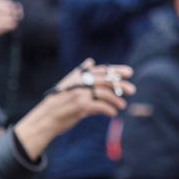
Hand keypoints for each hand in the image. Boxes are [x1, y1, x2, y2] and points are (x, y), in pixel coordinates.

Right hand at [13, 59, 134, 158]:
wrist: (46, 118)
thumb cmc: (58, 102)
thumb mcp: (68, 84)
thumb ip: (81, 73)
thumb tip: (91, 61)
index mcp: (78, 76)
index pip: (100, 70)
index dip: (115, 71)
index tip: (129, 72)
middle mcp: (79, 83)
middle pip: (105, 80)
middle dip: (120, 84)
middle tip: (132, 90)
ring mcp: (80, 94)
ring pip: (104, 93)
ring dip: (116, 100)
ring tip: (122, 106)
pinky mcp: (80, 106)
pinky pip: (100, 106)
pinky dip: (108, 109)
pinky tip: (113, 113)